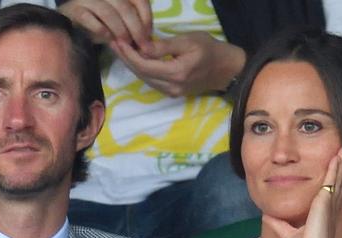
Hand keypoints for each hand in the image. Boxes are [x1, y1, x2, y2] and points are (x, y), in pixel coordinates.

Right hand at [58, 0, 151, 49]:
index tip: (149, 36)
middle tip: (142, 46)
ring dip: (120, 30)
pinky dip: (100, 30)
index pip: (139, 0)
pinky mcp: (75, 10)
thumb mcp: (121, 21)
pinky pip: (88, 18)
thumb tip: (148, 42)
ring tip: (125, 44)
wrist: (73, 23)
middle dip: (136, 29)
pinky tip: (108, 39)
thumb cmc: (101, 23)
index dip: (146, 18)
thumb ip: (134, 25)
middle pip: (125, 7)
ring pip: (108, 12)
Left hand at [110, 31, 244, 96]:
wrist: (227, 69)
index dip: (129, 54)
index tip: (118, 40)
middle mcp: (172, 87)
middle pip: (141, 74)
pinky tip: (135, 59)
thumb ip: (164, 46)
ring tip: (121, 49)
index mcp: (176, 73)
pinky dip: (142, 70)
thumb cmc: (211, 50)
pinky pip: (152, 82)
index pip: (145, 65)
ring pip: (145, 79)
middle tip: (114, 43)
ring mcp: (172, 93)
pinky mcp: (173, 93)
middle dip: (126, 59)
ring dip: (132, 65)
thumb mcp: (188, 41)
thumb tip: (142, 48)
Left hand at [262, 150, 341, 237]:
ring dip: (341, 163)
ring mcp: (330, 205)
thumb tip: (267, 216)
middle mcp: (330, 208)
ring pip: (338, 178)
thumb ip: (278, 225)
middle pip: (338, 182)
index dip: (335, 178)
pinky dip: (336, 168)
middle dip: (341, 166)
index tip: (336, 165)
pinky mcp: (325, 203)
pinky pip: (333, 180)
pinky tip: (337, 156)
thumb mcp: (288, 235)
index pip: (331, 191)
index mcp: (324, 214)